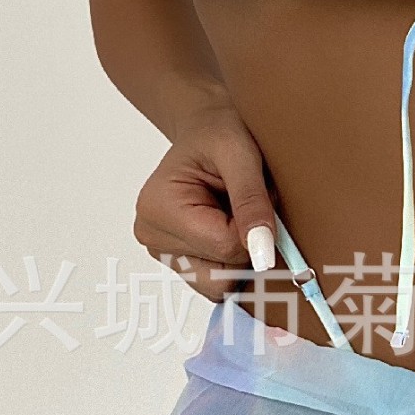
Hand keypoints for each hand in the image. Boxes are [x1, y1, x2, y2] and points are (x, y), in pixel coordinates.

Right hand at [132, 101, 278, 301]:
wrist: (208, 128)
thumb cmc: (219, 131)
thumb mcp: (240, 153)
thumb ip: (252, 202)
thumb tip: (262, 255)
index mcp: (158, 209)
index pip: (226, 248)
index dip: (254, 230)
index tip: (256, 198)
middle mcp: (152, 237)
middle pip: (222, 276)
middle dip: (247, 247)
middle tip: (245, 207)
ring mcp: (165, 255)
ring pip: (222, 286)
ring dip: (242, 256)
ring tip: (235, 215)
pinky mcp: (181, 264)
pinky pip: (220, 283)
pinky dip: (235, 262)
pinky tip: (231, 230)